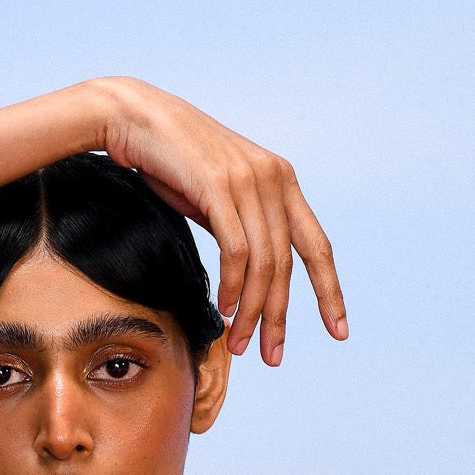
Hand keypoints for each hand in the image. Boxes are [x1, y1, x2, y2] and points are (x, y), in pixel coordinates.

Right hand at [87, 76, 347, 366]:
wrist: (135, 118)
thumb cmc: (173, 161)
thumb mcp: (221, 195)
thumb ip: (244, 226)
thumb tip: (250, 277)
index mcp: (283, 181)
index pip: (317, 246)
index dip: (330, 292)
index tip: (339, 331)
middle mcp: (274, 178)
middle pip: (288, 265)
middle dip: (279, 317)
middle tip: (272, 356)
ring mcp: (249, 180)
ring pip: (264, 264)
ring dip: (253, 311)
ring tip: (241, 343)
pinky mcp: (220, 186)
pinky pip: (237, 250)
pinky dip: (233, 286)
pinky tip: (225, 309)